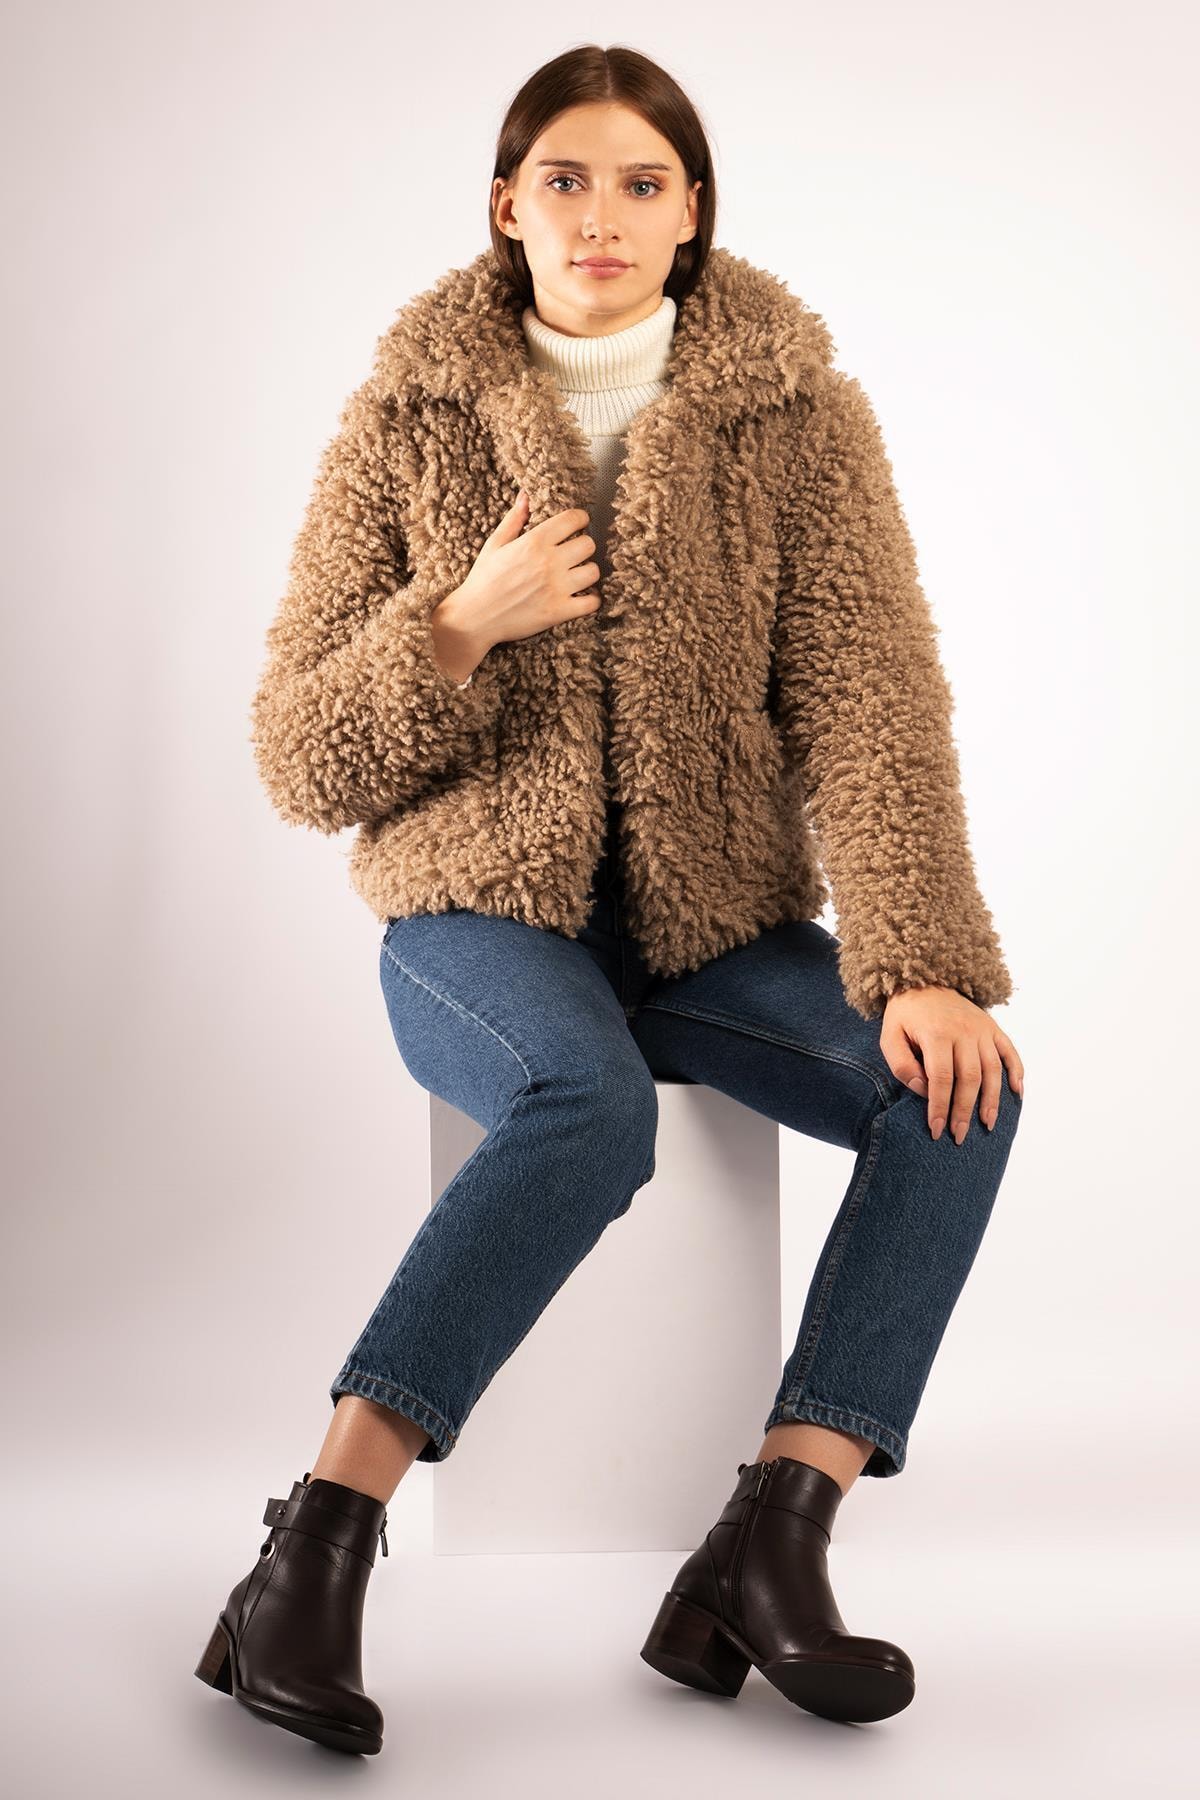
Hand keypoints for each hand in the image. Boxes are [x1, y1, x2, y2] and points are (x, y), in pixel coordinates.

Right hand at [439, 489, 600, 669]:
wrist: (475, 618)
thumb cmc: (483, 579)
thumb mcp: (495, 544)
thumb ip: (515, 519)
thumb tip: (526, 495)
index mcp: (534, 542)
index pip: (574, 519)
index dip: (579, 520)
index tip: (575, 526)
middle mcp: (549, 562)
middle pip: (589, 544)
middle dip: (582, 547)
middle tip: (573, 554)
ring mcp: (556, 588)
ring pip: (594, 572)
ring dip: (587, 573)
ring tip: (575, 576)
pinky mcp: (559, 612)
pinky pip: (592, 602)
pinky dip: (590, 600)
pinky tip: (579, 597)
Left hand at [880, 986, 1023, 1143]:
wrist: (924, 978)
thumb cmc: (905, 1015)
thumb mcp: (889, 1037)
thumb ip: (902, 1065)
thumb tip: (924, 1090)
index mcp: (936, 1034)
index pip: (941, 1079)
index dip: (940, 1107)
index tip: (936, 1131)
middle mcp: (963, 1031)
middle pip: (970, 1079)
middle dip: (965, 1112)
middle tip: (960, 1137)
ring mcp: (981, 1029)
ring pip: (993, 1070)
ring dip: (992, 1100)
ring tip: (988, 1125)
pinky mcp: (992, 1027)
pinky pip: (1010, 1051)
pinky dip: (1017, 1072)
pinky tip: (1017, 1093)